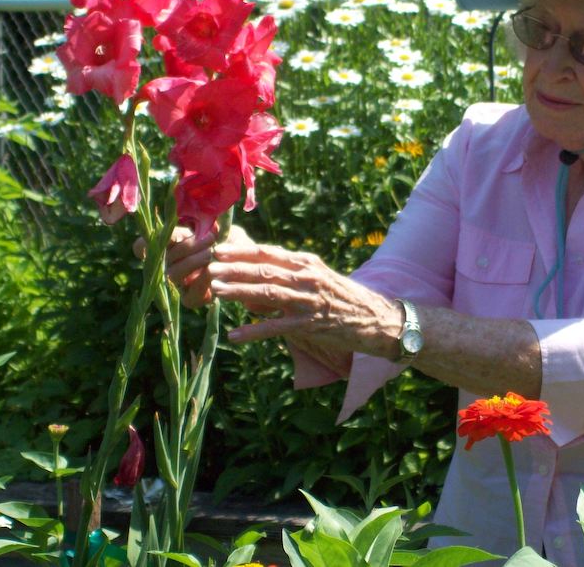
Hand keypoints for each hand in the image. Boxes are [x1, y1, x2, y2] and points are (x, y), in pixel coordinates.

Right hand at [133, 225, 253, 308]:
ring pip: (174, 274)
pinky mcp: (190, 299)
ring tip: (211, 252)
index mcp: (169, 245)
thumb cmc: (230, 240)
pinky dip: (201, 281)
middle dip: (186, 245)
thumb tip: (194, 220)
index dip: (145, 243)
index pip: (141, 246)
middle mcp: (168, 265)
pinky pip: (189, 294)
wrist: (249, 261)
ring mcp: (178, 283)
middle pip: (163, 257)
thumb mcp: (219, 227)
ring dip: (193, 261)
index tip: (170, 234)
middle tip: (209, 238)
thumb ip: (203, 223)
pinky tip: (214, 270)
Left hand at [206, 244, 400, 360]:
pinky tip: (235, 335)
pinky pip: (277, 328)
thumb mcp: (316, 278)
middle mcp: (307, 277)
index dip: (241, 250)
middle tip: (209, 267)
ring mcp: (309, 301)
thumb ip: (286, 275)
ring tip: (215, 291)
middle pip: (264, 270)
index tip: (218, 248)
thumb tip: (251, 279)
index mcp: (306, 263)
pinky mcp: (311, 325)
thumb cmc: (341, 297)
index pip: (269, 252)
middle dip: (234, 268)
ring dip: (239, 292)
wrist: (375, 318)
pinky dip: (254, 331)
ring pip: (268, 293)